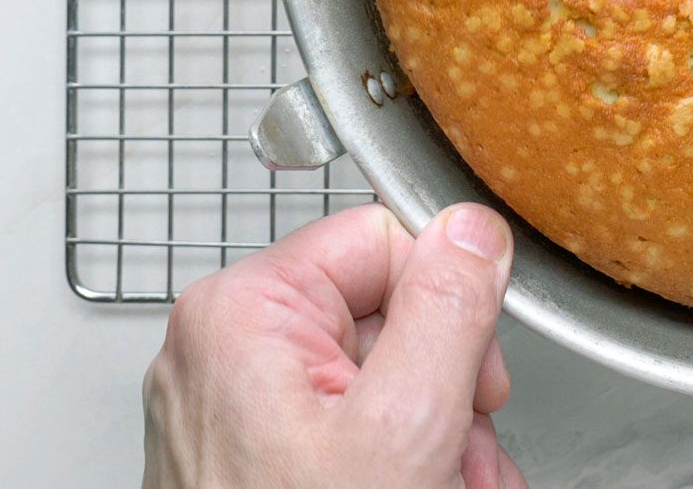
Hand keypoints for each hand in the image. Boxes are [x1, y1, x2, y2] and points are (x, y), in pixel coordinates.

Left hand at [142, 202, 525, 488]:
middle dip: (445, 389)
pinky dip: (393, 463)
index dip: (448, 302)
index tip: (471, 372)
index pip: (385, 240)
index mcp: (243, 312)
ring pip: (378, 379)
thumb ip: (447, 308)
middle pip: (387, 315)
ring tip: (441, 486)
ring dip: (433, 436)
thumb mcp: (406, 423)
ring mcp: (230, 409)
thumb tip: (470, 228)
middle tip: (453, 454)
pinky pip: (346, 428)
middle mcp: (222, 349)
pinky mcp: (246, 457)